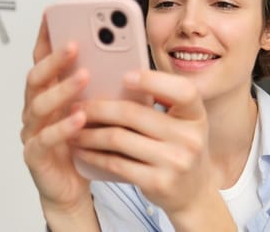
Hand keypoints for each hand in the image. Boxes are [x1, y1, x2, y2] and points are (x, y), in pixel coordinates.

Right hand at [20, 17, 92, 215]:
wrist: (72, 189)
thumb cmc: (85, 146)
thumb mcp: (98, 111)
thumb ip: (104, 88)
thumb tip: (130, 61)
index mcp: (50, 92)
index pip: (43, 58)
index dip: (46, 36)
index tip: (54, 15)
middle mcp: (36, 108)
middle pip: (37, 76)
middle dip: (55, 58)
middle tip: (75, 44)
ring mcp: (33, 131)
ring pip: (40, 105)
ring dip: (62, 89)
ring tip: (84, 77)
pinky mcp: (36, 155)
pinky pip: (45, 139)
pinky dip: (62, 127)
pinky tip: (80, 118)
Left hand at [71, 70, 215, 215]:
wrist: (194, 193)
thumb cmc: (179, 150)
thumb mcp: (181, 125)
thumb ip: (160, 105)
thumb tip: (114, 82)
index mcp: (196, 116)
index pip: (182, 91)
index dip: (153, 80)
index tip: (124, 76)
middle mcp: (190, 138)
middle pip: (134, 114)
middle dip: (98, 109)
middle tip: (76, 106)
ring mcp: (176, 162)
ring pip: (119, 139)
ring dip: (89, 133)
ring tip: (73, 129)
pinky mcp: (159, 183)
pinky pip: (116, 164)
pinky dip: (94, 156)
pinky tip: (82, 150)